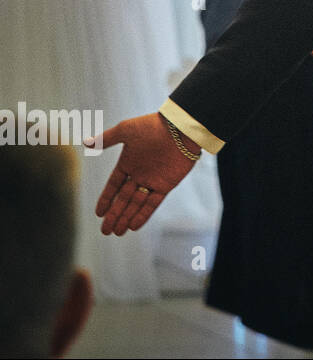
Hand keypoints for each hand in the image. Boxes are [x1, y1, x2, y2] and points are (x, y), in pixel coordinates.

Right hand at [88, 113, 199, 235]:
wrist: (180, 128)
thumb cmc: (152, 126)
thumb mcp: (126, 130)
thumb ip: (106, 139)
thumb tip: (85, 142)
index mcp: (128, 162)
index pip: (114, 185)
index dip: (106, 199)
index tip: (98, 213)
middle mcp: (139, 173)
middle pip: (124, 199)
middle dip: (114, 215)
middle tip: (105, 231)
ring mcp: (153, 180)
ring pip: (136, 203)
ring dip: (126, 217)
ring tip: (116, 232)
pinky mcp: (167, 185)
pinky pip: (153, 203)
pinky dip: (143, 214)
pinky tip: (133, 226)